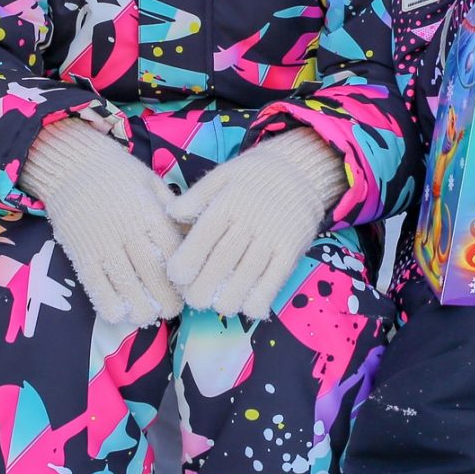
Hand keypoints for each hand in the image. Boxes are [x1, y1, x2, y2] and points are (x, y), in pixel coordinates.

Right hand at [18, 119, 182, 327]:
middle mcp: (129, 232)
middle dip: (168, 303)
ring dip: (143, 311)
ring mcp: (103, 246)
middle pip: (155, 279)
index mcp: (150, 213)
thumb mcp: (153, 183)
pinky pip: (98, 291)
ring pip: (128, 292)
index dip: (185, 278)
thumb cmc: (118, 173)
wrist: (71, 163)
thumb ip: (174, 212)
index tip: (188, 288)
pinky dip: (113, 309)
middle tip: (171, 309)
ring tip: (148, 313)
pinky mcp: (80, 256)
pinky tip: (121, 310)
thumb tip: (198, 238)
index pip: (175, 255)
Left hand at [169, 130, 345, 321]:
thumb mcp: (223, 174)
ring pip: (245, 278)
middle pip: (220, 264)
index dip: (185, 264)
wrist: (303, 168)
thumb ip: (196, 195)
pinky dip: (257, 300)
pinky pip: (273, 283)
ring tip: (217, 304)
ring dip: (227, 300)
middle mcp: (250, 222)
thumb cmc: (256, 175)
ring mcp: (273, 238)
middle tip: (194, 299)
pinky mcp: (292, 251)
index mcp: (228, 203)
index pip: (202, 238)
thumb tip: (171, 215)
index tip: (177, 278)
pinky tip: (246, 306)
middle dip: (201, 289)